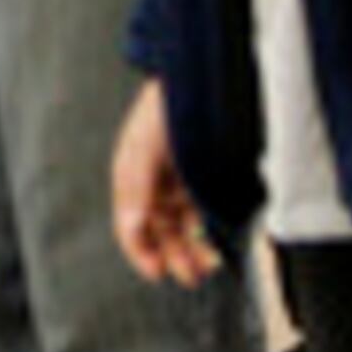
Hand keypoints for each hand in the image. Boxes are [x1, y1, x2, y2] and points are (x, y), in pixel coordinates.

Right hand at [111, 81, 221, 284]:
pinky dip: (212, 230)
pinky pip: (208, 213)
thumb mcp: (143, 149)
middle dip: (174, 256)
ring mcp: (184, 183)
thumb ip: (135, 190)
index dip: (141, 251)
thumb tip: (130, 228)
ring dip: (193, 249)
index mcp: (133, 178)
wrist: (203, 76)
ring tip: (209, 265)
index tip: (157, 272)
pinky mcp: (211, 178)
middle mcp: (157, 185)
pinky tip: (221, 241)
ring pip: (185, 228)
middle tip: (191, 276)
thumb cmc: (166, 109)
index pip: (132, 226)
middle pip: (161, 232)